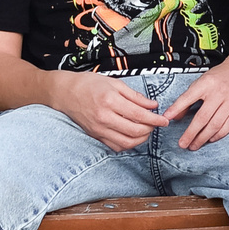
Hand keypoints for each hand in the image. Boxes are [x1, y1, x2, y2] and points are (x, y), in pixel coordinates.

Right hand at [50, 71, 169, 149]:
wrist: (65, 92)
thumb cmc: (88, 84)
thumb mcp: (114, 83)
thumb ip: (135, 96)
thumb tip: (152, 105)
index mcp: (110, 101)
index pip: (139, 115)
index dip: (155, 119)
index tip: (164, 120)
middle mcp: (104, 117)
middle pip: (135, 131)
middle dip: (150, 129)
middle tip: (156, 124)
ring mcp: (99, 129)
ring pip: (127, 143)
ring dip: (141, 139)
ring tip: (146, 130)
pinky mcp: (95, 135)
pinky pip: (116, 146)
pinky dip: (128, 144)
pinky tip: (132, 136)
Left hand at [173, 59, 228, 149]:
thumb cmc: (221, 76)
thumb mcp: (203, 80)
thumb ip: (189, 97)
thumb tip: (175, 116)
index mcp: (207, 83)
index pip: (188, 97)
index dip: (176, 108)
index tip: (166, 118)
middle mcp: (219, 92)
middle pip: (202, 117)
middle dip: (191, 133)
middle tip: (183, 144)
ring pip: (215, 124)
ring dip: (203, 137)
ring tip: (194, 145)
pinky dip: (218, 135)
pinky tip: (210, 139)